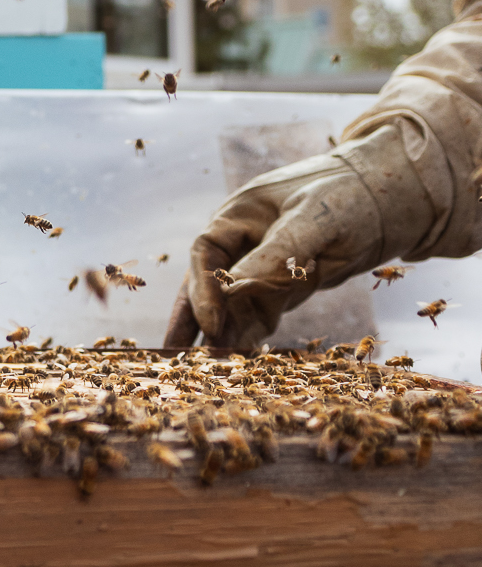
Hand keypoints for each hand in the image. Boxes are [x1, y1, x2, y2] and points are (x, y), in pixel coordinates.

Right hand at [183, 125, 411, 347]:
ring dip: (222, 334)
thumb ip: (276, 252)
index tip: (211, 324)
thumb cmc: (348, 195)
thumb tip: (234, 287)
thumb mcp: (313, 219)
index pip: (207, 253)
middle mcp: (243, 242)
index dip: (202, 289)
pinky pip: (260, 315)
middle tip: (173, 356)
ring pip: (232, 304)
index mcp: (239, 214)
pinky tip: (241, 363)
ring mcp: (264, 266)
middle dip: (192, 319)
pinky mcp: (284, 288)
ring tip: (206, 371)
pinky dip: (250, 337)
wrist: (392, 199)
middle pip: (207, 283)